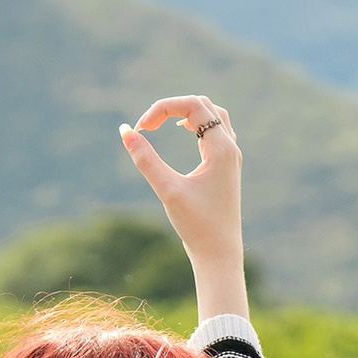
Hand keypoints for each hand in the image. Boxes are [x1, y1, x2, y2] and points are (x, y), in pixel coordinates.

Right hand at [120, 95, 248, 322]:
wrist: (219, 253)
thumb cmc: (197, 225)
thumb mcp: (167, 190)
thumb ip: (145, 159)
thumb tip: (126, 131)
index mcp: (221, 149)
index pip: (193, 106)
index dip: (163, 108)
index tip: (142, 128)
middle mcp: (230, 148)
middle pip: (203, 105)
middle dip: (172, 108)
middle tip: (147, 128)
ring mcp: (231, 157)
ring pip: (213, 115)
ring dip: (186, 113)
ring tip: (162, 124)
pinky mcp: (226, 167)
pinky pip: (216, 130)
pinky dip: (197, 124)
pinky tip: (183, 132)